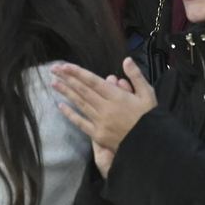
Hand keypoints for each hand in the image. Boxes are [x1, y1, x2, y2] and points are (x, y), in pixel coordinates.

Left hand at [52, 58, 157, 176]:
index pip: (93, 81)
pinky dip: (71, 114)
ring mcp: (100, 122)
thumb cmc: (150, 118)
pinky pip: (81, 123)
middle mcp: (105, 107)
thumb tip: (125, 60)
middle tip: (53, 70)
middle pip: (83, 90)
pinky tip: (61, 107)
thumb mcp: (148, 94)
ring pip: (80, 104)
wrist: (150, 145)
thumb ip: (136, 76)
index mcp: (116, 96)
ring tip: (54, 83)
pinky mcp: (98, 135)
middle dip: (67, 79)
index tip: (65, 66)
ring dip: (66, 93)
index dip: (78, 73)